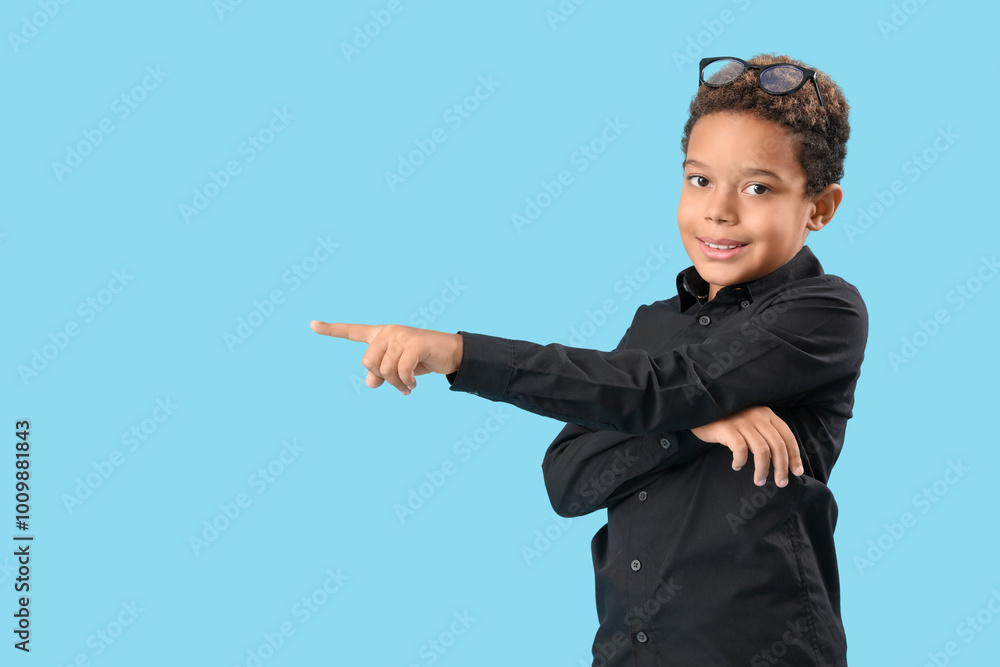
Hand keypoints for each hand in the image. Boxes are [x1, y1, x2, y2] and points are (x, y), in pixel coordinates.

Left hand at [310, 321, 462, 394]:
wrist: (450, 354)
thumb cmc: (422, 360)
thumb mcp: (399, 369)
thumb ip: (381, 375)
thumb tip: (370, 383)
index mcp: (381, 335)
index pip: (352, 331)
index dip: (331, 329)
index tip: (312, 324)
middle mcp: (388, 332)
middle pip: (368, 362)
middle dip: (382, 378)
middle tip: (398, 385)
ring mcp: (401, 336)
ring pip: (385, 369)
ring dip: (397, 384)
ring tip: (407, 387)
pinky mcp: (414, 343)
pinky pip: (401, 370)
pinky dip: (406, 382)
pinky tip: (413, 386)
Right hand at [689, 406, 803, 487]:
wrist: (701, 411)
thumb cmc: (728, 422)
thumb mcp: (751, 424)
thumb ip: (765, 435)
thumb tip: (781, 461)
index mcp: (767, 414)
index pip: (788, 437)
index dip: (794, 456)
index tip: (797, 472)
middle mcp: (757, 416)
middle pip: (778, 446)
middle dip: (782, 467)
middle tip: (781, 483)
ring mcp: (742, 421)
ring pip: (762, 451)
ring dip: (763, 469)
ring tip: (759, 481)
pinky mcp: (727, 429)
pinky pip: (741, 450)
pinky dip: (741, 462)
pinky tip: (736, 466)